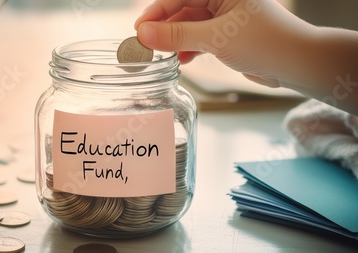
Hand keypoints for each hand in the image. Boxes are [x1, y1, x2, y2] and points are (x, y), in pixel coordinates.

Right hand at [134, 0, 315, 87]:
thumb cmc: (265, 42)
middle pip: (183, 10)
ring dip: (176, 41)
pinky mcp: (228, 36)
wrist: (295, 64)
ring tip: (163, 55)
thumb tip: (144, 33)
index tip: (139, 29)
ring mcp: (226, 18)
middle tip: (146, 45)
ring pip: (190, 26)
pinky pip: (201, 39)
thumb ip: (177, 35)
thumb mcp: (215, 37)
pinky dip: (190, 49)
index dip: (157, 12)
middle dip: (165, 28)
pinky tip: (182, 61)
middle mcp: (223, 0)